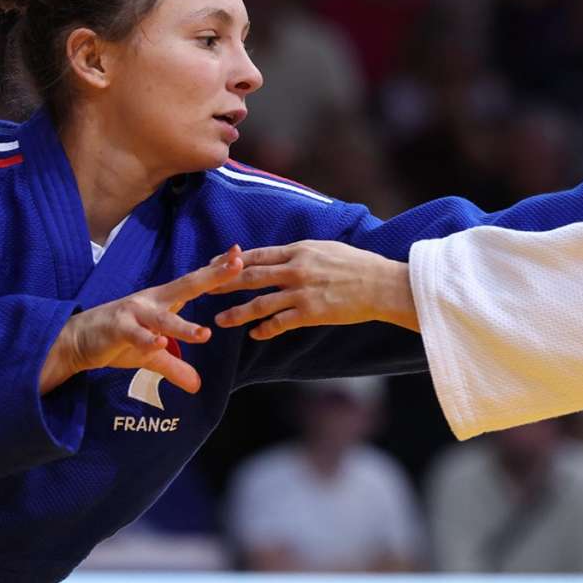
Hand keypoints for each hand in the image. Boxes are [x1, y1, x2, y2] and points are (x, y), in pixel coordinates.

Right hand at [39, 247, 243, 393]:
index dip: (217, 270)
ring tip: (205, 334)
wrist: (76, 341)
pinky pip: (134, 334)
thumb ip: (176, 367)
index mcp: (164, 301)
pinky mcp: (117, 328)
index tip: (240, 255)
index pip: (195, 283)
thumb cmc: (117, 340)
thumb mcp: (152, 355)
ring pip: (163, 318)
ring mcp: (134, 313)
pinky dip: (146, 340)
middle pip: (187, 286)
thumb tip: (197, 386)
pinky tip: (159, 343)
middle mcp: (152, 301)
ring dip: (183, 327)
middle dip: (213, 276)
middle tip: (238, 265)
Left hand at [210, 240, 416, 339]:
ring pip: (259, 303)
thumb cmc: (357, 264)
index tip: (213, 263)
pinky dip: (265, 329)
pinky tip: (255, 334)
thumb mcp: (326, 248)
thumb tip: (281, 256)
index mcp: (299, 250)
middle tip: (202, 290)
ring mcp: (302, 292)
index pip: (257, 254)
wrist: (381, 284)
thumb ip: (301, 253)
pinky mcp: (310, 312)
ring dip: (237, 312)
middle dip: (223, 283)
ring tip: (220, 320)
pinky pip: (280, 323)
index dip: (232, 260)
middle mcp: (296, 269)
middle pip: (250, 276)